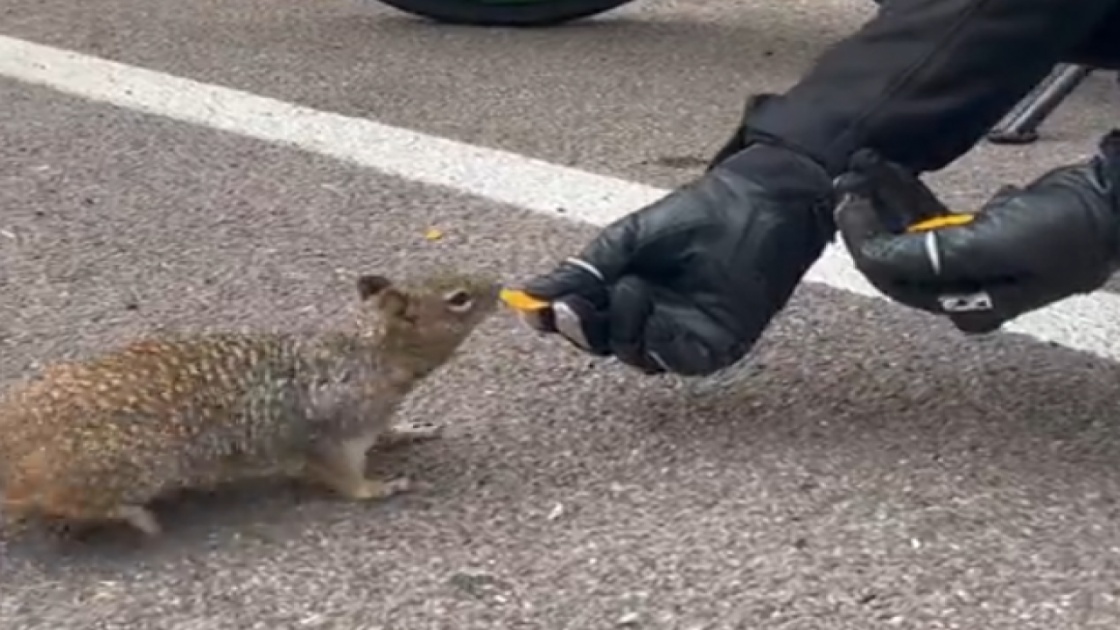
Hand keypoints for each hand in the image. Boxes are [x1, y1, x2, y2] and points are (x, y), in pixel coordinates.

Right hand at [511, 142, 835, 375]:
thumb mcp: (628, 239)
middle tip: (568, 308)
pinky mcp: (714, 349)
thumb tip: (531, 293)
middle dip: (581, 328)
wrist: (754, 205)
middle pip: (602, 342)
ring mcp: (680, 338)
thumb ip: (585, 270)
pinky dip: (658, 342)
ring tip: (628, 288)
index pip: (582, 317)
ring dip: (622, 327)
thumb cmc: (696, 216)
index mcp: (623, 294)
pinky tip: (652, 314)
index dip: (556, 317)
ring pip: (634, 354)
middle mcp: (648, 321)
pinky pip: (675, 359)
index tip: (530, 310)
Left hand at [834, 138, 1119, 332]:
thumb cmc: (1062, 227)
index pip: (892, 276)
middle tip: (846, 176)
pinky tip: (891, 170)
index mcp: (963, 306)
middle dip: (868, 215)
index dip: (862, 238)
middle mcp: (961, 292)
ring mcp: (970, 264)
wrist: (1116, 202)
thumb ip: (932, 254)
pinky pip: (932, 218)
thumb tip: (875, 256)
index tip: (845, 199)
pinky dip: (911, 195)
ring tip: (863, 164)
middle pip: (895, 255)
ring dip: (885, 198)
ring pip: (910, 232)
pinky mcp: (980, 236)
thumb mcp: (994, 242)